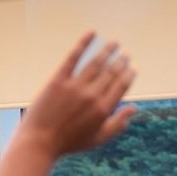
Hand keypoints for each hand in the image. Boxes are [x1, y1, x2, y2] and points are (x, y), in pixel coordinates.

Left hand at [21, 32, 136, 158]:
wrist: (42, 140)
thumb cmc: (72, 142)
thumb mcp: (100, 138)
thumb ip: (118, 123)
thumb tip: (134, 109)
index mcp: (103, 110)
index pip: (121, 87)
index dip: (128, 76)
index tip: (133, 68)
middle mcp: (92, 95)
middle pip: (110, 73)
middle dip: (121, 61)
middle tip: (126, 53)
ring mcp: (75, 86)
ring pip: (96, 63)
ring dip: (107, 51)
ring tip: (115, 43)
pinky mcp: (59, 79)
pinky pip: (73, 57)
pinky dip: (83, 44)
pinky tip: (92, 34)